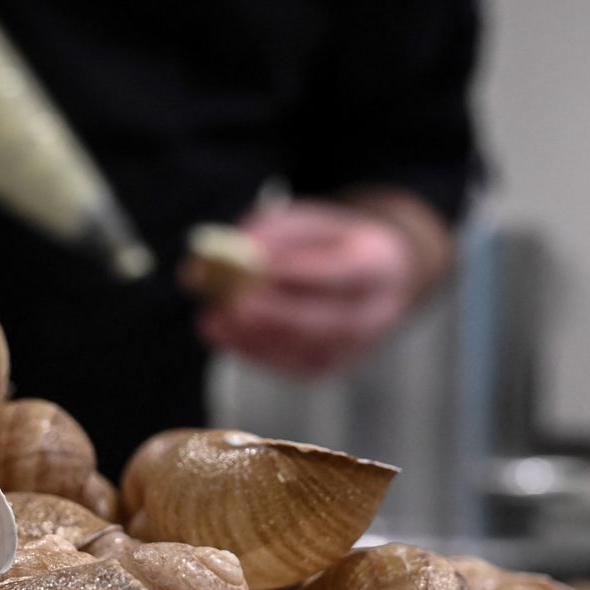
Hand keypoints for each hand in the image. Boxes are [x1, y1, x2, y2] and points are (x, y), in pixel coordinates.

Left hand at [195, 199, 437, 376]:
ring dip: (255, 338)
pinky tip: (225, 336)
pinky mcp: (330, 366)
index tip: (254, 265)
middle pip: (324, 321)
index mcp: (377, 264)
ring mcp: (355, 346)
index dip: (297, 271)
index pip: (340, 272)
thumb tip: (228, 252)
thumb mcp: (310, 222)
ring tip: (212, 321)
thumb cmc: (330, 244)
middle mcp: (374, 312)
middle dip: (273, 315)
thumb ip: (274, 233)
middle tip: (230, 305)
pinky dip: (255, 353)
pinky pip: (291, 366)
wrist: (373, 278)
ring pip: (304, 350)